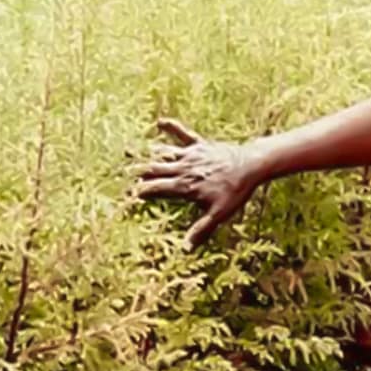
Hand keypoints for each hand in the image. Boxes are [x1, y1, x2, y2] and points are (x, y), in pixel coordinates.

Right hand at [133, 119, 265, 248]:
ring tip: (127, 151)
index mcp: (185, 186)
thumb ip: (201, 230)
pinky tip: (159, 122)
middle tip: (120, 173)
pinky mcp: (200, 144)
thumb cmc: (235, 191)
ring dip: (145, 152)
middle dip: (136, 172)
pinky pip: (183, 134)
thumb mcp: (219, 214)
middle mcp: (184, 168)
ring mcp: (191, 154)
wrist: (250, 166)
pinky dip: (171, 127)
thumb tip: (186, 249)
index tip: (127, 196)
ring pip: (162, 152)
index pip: (155, 189)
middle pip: (154, 169)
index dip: (140, 192)